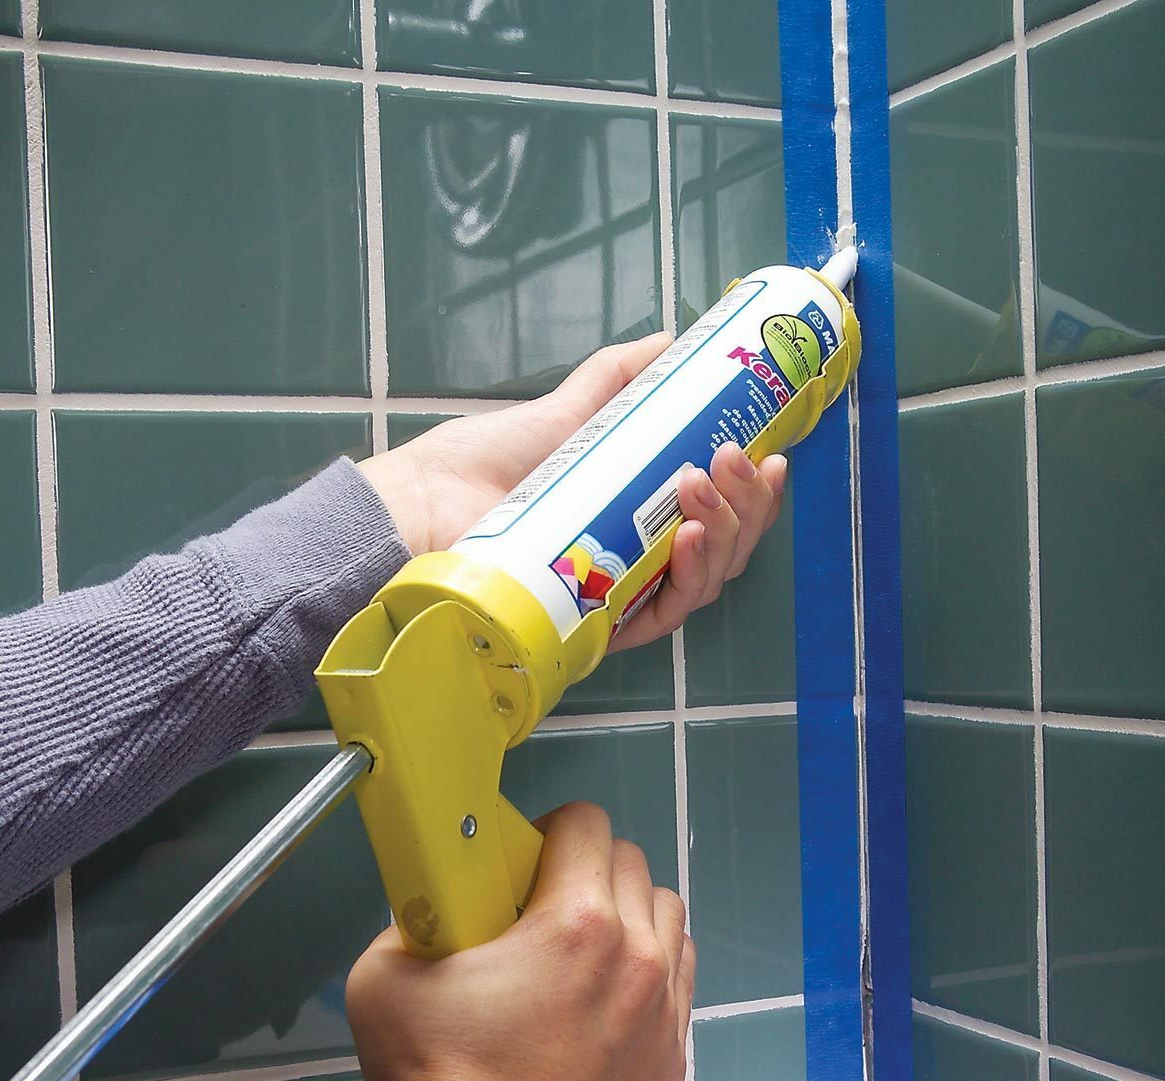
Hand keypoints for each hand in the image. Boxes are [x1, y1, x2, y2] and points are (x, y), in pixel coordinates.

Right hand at [345, 803, 694, 1080]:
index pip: (586, 822)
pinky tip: (607, 990)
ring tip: (581, 943)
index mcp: (574, 923)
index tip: (527, 857)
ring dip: (628, 910)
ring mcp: (663, 1006)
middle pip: (630, 861)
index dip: (550, 828)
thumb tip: (429, 905)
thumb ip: (411, 918)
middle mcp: (634, 955)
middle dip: (586, 866)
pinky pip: (680, 972)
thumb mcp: (385, 979)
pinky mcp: (672, 1052)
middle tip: (544, 900)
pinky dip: (651, 962)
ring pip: (665, 912)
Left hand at [358, 334, 786, 649]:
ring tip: (704, 484)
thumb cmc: (484, 463)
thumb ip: (616, 379)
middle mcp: (637, 560)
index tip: (770, 453)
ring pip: (705, 580)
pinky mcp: (597, 625)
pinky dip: (690, 577)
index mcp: (638, 517)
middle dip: (746, 506)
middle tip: (734, 460)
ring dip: (726, 531)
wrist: (425, 503)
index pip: (716, 514)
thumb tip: (672, 341)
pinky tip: (694, 538)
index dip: (751, 492)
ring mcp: (620, 595)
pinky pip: (663, 615)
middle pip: (723, 549)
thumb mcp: (567, 411)